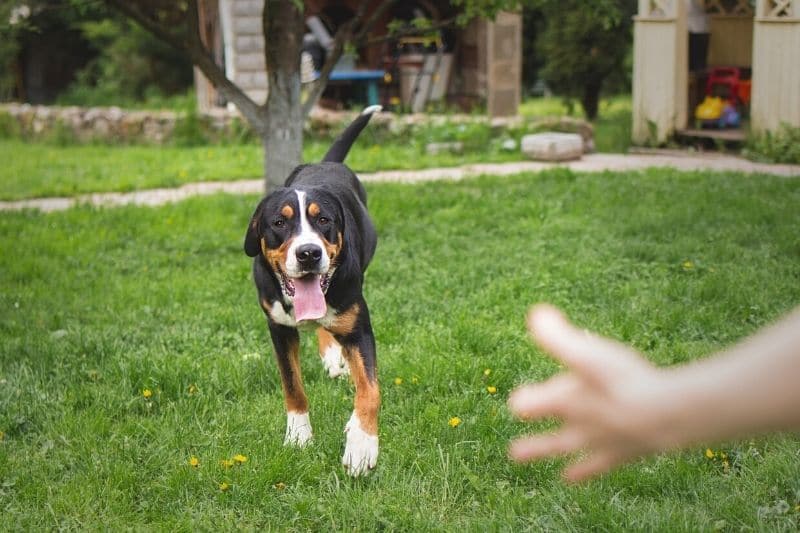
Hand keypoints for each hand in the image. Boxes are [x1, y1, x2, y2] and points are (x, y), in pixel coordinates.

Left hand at [508, 304, 674, 481]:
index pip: (531, 403)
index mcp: (564, 402)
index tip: (521, 398)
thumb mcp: (589, 353)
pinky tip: (571, 478)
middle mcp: (576, 426)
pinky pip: (596, 465)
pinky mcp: (620, 455)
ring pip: (564, 450)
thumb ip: (558, 337)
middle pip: (547, 435)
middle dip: (532, 441)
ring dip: (543, 452)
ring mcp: (597, 443)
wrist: (665, 416)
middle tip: (513, 452)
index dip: (525, 399)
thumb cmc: (624, 382)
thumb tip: (535, 314)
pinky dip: (582, 470)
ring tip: (522, 460)